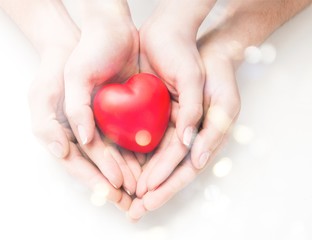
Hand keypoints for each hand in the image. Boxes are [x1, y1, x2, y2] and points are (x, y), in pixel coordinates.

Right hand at [63, 1, 139, 192]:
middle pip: (100, 166)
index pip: (78, 165)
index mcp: (62, 136)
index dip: (95, 178)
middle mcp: (82, 136)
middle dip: (116, 183)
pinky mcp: (116, 117)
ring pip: (117, 156)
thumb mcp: (44, 94)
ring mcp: (100, 127)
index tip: (112, 189)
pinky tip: (150, 162)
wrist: (83, 44)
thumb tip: (65, 149)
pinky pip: (127, 138)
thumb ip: (50, 124)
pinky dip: (138, 151)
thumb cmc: (56, 69)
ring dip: (130, 172)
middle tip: (133, 197)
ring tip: (145, 185)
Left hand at [128, 37, 240, 220]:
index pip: (186, 170)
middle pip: (169, 172)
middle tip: (133, 210)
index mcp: (206, 141)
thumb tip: (197, 159)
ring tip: (125, 195)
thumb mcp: (223, 101)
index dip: (168, 185)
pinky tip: (123, 166)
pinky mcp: (162, 119)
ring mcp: (175, 131)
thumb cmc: (218, 76)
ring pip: (157, 160)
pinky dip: (138, 155)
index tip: (148, 198)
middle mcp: (190, 141)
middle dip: (153, 191)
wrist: (204, 52)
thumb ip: (211, 130)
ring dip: (143, 179)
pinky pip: (149, 141)